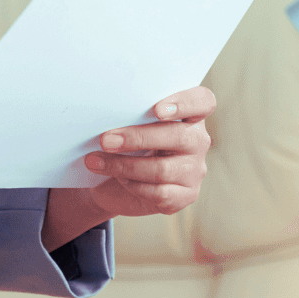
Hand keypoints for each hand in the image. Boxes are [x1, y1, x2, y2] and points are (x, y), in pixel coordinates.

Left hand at [41, 86, 216, 248]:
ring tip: (96, 161)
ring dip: (124, 166)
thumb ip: (132, 116)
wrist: (116, 183)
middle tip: (106, 140)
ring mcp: (195, 170)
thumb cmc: (126, 145)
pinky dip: (133, 185)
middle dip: (138, 138)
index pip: (202, 101)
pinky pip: (159, 193)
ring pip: (162, 169)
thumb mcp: (130, 125)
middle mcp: (198, 141)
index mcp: (190, 114)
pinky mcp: (185, 196)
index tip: (157, 110)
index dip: (184, 103)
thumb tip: (109, 116)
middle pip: (179, 136)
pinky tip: (117, 179)